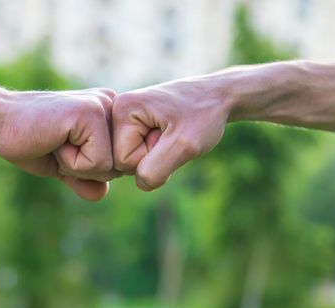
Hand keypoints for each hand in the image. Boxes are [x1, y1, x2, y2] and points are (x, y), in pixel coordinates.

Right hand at [0, 88, 119, 200]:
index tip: (63, 148)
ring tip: (56, 142)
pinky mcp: (91, 113)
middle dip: (85, 170)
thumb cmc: (30, 142)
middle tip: (57, 145)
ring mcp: (103, 106)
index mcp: (110, 114)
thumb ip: (85, 180)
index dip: (90, 169)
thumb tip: (101, 194)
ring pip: (110, 167)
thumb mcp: (63, 165)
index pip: (120, 164)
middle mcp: (112, 105)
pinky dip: (71, 162)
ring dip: (76, 166)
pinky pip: (97, 162)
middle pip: (119, 168)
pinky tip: (54, 141)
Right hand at [112, 79, 229, 190]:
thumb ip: (155, 170)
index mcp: (122, 108)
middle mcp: (115, 110)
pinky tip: (166, 135)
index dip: (151, 158)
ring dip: (155, 156)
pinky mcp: (130, 124)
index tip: (170, 135)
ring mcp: (122, 118)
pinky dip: (155, 153)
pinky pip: (135, 155)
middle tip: (171, 133)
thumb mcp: (184, 146)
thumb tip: (140, 184)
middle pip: (121, 162)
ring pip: (129, 161)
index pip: (122, 160)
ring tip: (170, 132)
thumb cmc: (205, 115)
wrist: (219, 96)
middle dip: (151, 158)